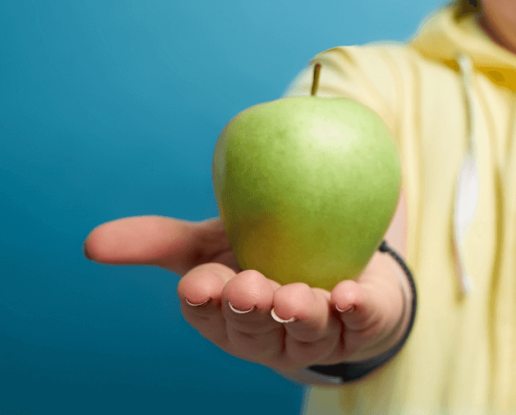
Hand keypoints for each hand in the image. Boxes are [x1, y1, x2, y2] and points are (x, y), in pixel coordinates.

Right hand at [84, 216, 409, 371]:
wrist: (347, 259)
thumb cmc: (267, 252)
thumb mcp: (213, 242)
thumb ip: (161, 242)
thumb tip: (91, 244)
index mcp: (228, 315)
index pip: (210, 312)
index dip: (205, 301)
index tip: (199, 284)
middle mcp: (271, 333)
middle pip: (256, 328)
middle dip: (249, 312)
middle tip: (247, 288)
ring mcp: (320, 333)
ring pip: (307, 331)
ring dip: (300, 315)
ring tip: (293, 296)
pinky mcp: (364, 322)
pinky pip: (362, 320)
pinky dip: (356, 309)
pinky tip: (349, 294)